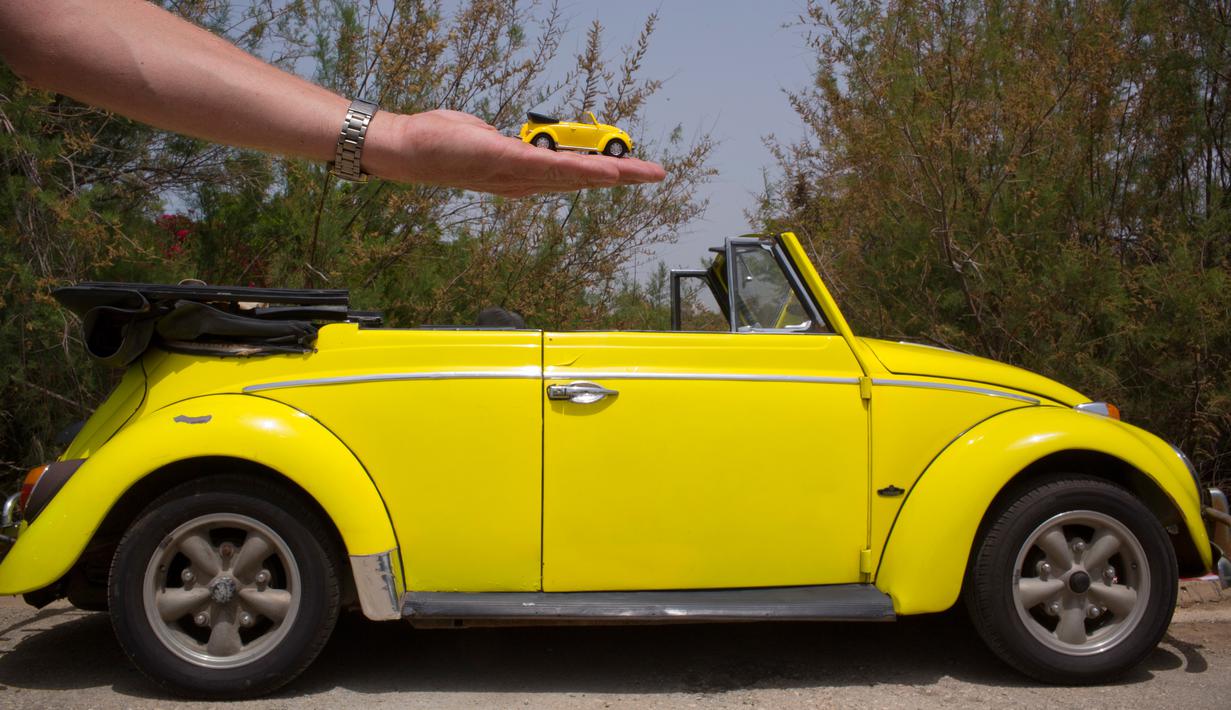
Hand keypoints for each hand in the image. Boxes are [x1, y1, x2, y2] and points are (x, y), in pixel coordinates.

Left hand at [364, 109, 666, 195]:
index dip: (605, 176)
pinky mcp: (507, 160)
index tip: (634, 172)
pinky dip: (581, 169)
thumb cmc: (442, 143)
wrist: (408, 150)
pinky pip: (552, 167)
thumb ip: (510, 144)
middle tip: (657, 174)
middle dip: (622, 178)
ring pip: (574, 177)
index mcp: (522, 177)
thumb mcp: (486, 138)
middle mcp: (523, 182)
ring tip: (642, 173)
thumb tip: (523, 143)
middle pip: (582, 181)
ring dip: (611, 175)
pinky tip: (603, 169)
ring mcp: (516, 174)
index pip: (572, 177)